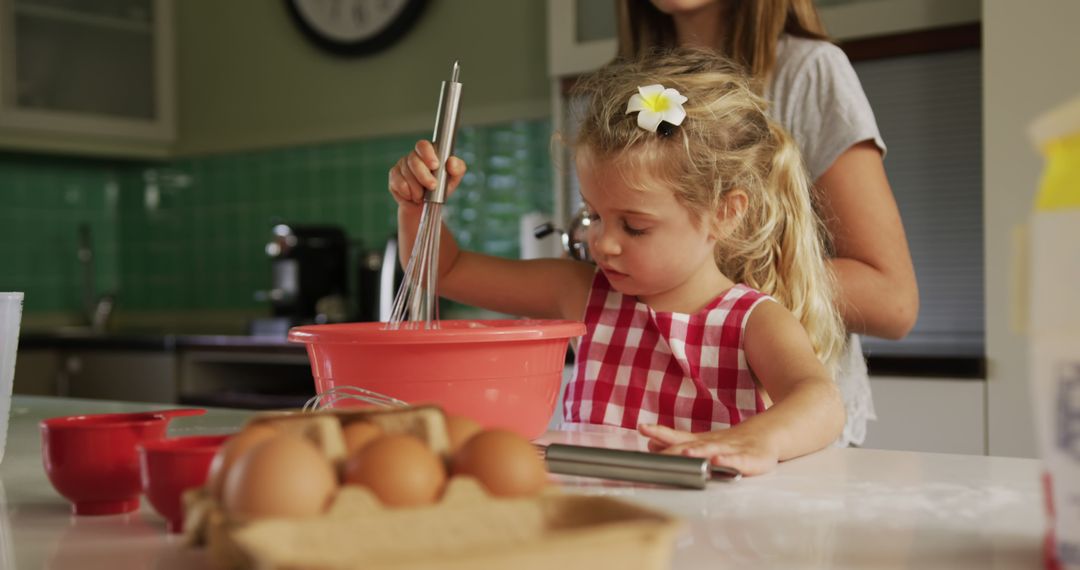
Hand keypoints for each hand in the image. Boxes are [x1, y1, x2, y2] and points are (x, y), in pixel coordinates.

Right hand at [388, 139, 466, 206]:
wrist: (426, 206)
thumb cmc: (440, 189)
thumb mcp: (453, 179)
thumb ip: (457, 168)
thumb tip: (451, 162)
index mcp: (428, 153)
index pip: (423, 145)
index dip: (428, 154)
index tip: (435, 166)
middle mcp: (413, 157)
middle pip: (414, 160)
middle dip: (424, 175)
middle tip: (432, 186)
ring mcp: (402, 166)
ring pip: (406, 173)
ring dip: (417, 187)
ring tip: (423, 195)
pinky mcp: (394, 177)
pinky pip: (398, 183)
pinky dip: (407, 192)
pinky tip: (412, 196)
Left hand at [638, 423, 780, 476]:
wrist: (767, 434)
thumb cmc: (731, 442)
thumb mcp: (702, 443)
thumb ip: (678, 445)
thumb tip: (651, 445)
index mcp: (701, 441)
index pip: (677, 436)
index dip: (660, 433)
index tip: (642, 428)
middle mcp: (713, 443)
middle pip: (690, 444)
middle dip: (673, 447)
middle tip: (656, 448)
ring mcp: (731, 449)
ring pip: (712, 450)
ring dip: (698, 452)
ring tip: (684, 453)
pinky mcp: (751, 459)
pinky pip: (738, 461)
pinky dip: (728, 462)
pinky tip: (718, 462)